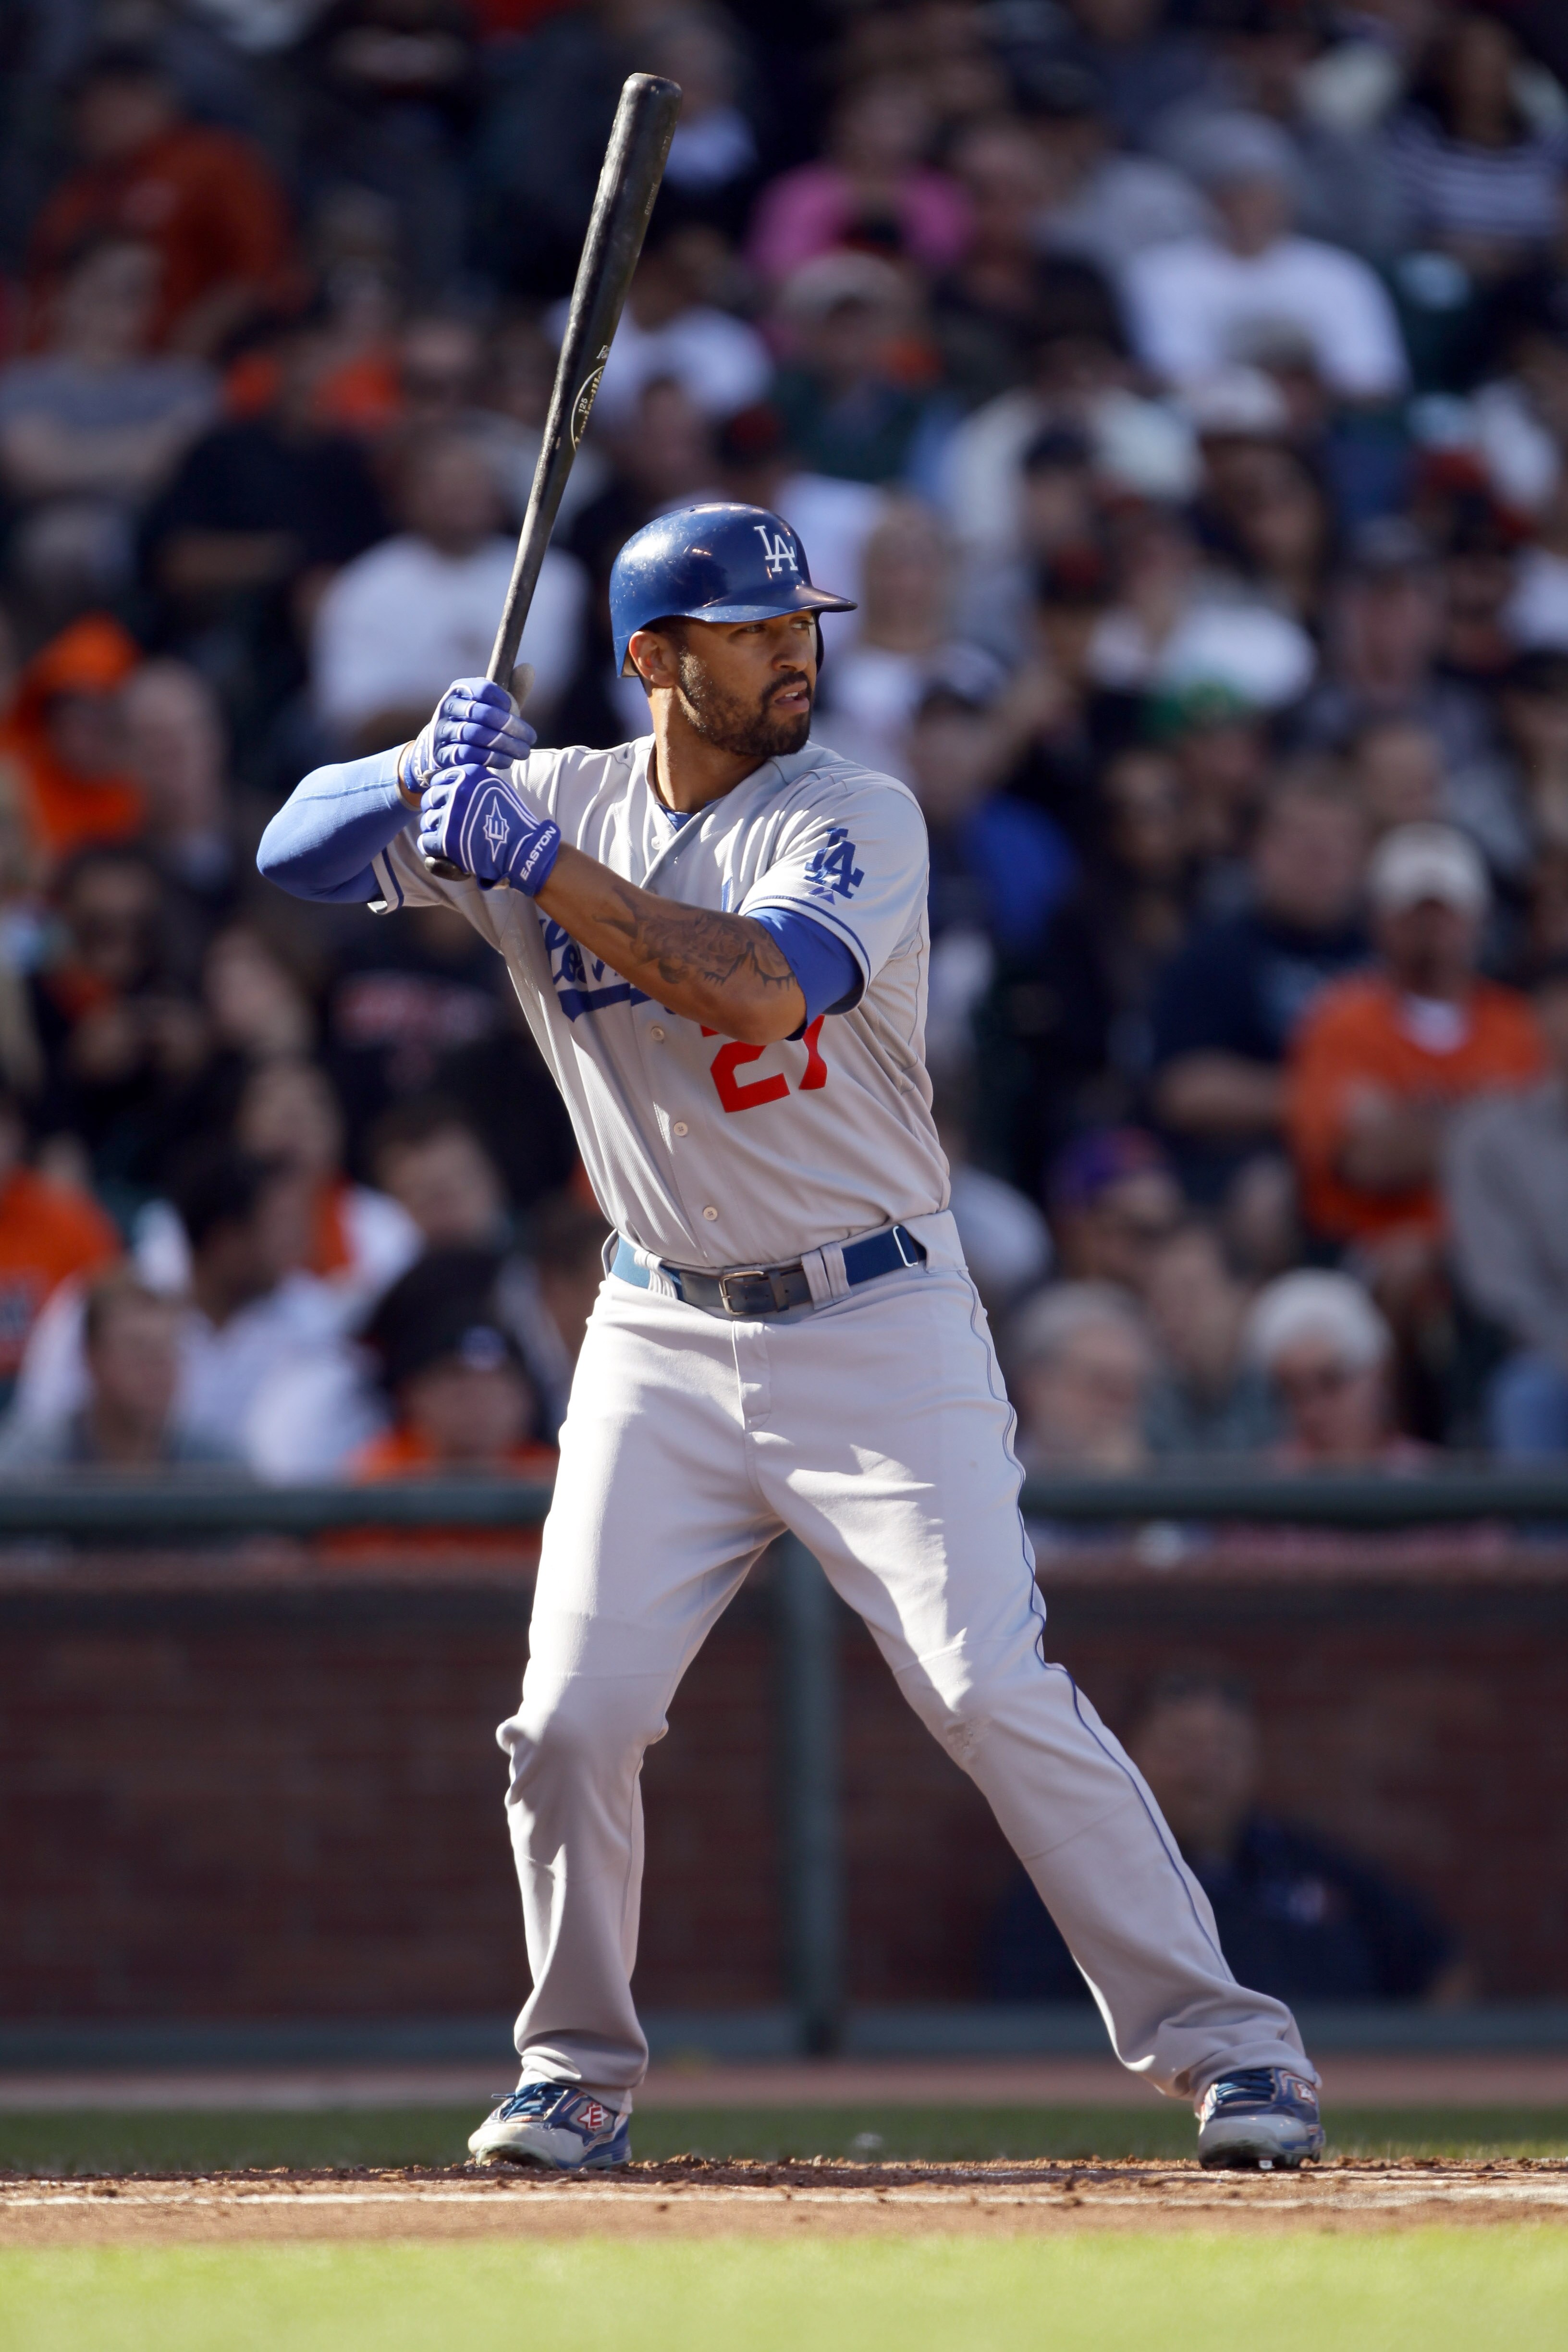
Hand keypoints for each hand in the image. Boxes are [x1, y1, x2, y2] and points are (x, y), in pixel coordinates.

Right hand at [400, 677, 535, 796]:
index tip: (513, 709)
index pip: (482, 688)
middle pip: (481, 712)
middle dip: (510, 726)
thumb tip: (528, 668)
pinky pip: (467, 754)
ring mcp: (442, 731)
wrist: (443, 748)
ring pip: (475, 734)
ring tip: (523, 752)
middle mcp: (448, 707)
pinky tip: (507, 761)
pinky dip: (491, 758)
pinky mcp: (442, 754)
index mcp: (460, 690)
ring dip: (504, 744)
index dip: (502, 698)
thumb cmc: (476, 723)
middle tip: (531, 738)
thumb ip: (512, 691)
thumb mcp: (493, 706)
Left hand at [417, 756, 560, 894]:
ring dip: (435, 830)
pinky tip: (444, 849)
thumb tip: (431, 777)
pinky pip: (426, 841)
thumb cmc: (510, 819)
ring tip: (450, 837)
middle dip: (436, 810)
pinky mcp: (447, 840)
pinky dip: (432, 848)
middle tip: (449, 823)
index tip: (451, 805)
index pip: (439, 779)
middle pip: (430, 798)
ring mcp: (451, 816)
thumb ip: (469, 782)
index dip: (442, 793)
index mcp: (469, 775)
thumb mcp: (494, 788)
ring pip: (427, 820)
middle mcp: (458, 791)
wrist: (522, 849)